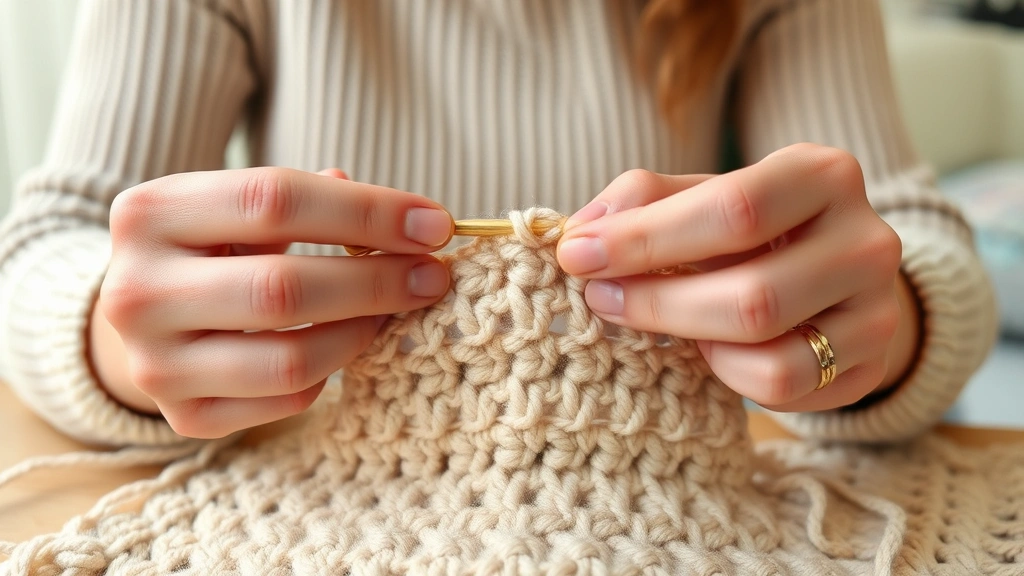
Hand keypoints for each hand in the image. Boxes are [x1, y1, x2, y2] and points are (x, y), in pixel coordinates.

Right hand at [93, 167, 452, 437]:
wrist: (147, 316)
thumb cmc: (216, 249)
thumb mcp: (240, 207)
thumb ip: (316, 200)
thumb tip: (413, 221)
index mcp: (151, 213)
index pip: (274, 199)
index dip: (367, 210)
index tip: (434, 224)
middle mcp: (137, 291)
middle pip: (284, 286)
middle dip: (378, 280)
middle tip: (433, 275)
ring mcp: (156, 363)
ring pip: (291, 357)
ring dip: (364, 331)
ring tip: (395, 310)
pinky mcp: (185, 416)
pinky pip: (288, 399)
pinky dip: (332, 371)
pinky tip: (345, 344)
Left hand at [556, 143, 919, 411]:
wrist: (830, 279)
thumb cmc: (751, 234)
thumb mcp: (702, 198)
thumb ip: (643, 201)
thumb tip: (581, 231)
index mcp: (821, 174)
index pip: (733, 208)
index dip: (646, 237)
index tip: (578, 254)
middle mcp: (866, 238)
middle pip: (751, 293)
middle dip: (656, 302)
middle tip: (599, 299)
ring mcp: (876, 308)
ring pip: (768, 348)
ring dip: (692, 338)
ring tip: (664, 320)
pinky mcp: (869, 363)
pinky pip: (784, 385)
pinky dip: (730, 373)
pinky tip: (712, 349)